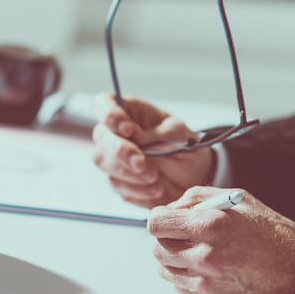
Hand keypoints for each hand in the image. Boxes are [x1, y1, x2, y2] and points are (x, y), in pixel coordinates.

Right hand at [91, 94, 215, 208]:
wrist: (193, 177)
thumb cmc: (185, 146)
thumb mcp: (178, 135)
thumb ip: (155, 134)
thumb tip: (133, 136)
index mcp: (129, 112)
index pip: (104, 103)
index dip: (109, 114)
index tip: (128, 129)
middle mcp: (115, 132)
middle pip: (101, 136)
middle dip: (120, 151)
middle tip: (141, 163)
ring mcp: (112, 157)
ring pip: (102, 161)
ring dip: (128, 172)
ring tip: (154, 177)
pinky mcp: (117, 180)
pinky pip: (116, 184)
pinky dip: (136, 189)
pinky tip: (155, 189)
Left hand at [146, 186, 294, 293]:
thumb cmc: (272, 235)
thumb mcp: (238, 200)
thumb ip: (197, 198)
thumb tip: (170, 208)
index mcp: (209, 225)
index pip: (156, 223)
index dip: (159, 220)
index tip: (166, 221)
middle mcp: (203, 256)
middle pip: (157, 248)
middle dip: (166, 240)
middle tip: (182, 237)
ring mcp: (205, 283)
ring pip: (165, 271)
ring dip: (174, 261)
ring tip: (197, 253)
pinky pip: (180, 289)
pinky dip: (188, 279)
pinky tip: (209, 271)